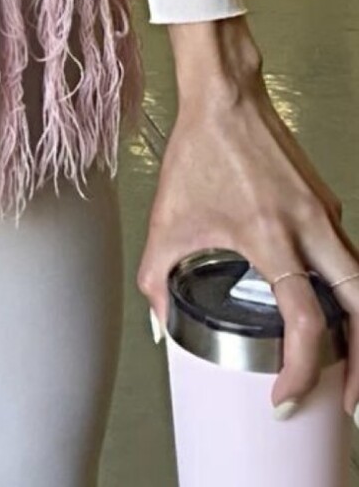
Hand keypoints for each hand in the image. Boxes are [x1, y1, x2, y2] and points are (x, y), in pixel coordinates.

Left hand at [136, 41, 358, 419]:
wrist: (224, 96)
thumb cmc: (199, 149)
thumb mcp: (166, 220)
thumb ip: (157, 279)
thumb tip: (161, 324)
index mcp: (270, 236)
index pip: (304, 321)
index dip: (301, 370)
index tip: (284, 396)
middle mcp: (309, 228)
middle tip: (349, 402)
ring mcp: (325, 215)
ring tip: (346, 367)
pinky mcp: (326, 205)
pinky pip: (348, 258)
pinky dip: (347, 294)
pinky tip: (326, 311)